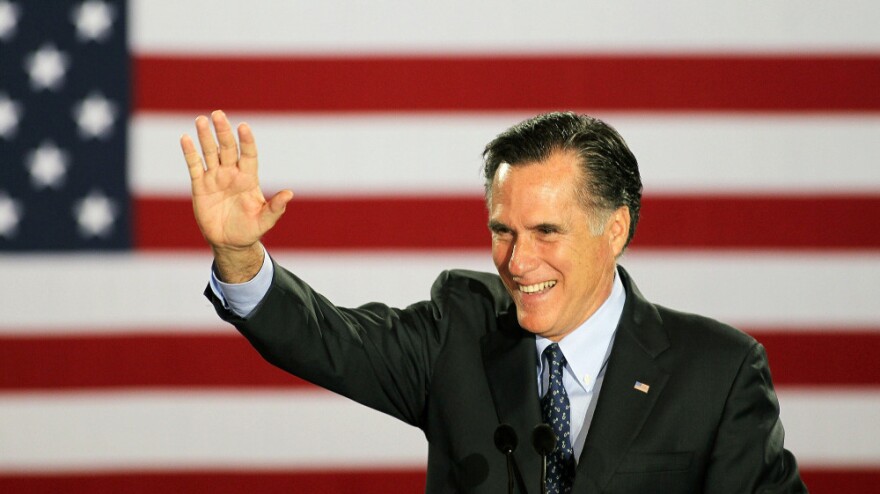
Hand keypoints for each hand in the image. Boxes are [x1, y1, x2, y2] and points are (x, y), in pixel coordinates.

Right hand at [181, 110, 292, 281]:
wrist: (230, 243)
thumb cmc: (250, 230)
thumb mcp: (265, 220)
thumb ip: (275, 207)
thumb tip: (289, 193)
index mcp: (249, 179)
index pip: (248, 154)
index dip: (246, 141)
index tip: (244, 127)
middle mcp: (231, 174)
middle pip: (227, 148)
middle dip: (223, 132)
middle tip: (218, 114)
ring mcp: (215, 178)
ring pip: (210, 153)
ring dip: (205, 137)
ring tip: (201, 119)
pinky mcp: (200, 186)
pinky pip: (194, 166)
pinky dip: (190, 153)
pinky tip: (186, 138)